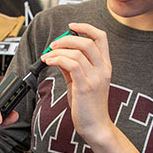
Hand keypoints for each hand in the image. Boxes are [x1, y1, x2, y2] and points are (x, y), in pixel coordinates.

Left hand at [41, 22, 114, 145]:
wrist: (95, 127)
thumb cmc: (89, 107)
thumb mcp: (82, 82)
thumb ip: (73, 67)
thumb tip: (60, 55)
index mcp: (105, 66)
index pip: (101, 37)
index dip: (86, 27)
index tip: (72, 26)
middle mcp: (103, 70)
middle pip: (87, 42)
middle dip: (67, 39)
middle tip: (53, 45)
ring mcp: (95, 78)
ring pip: (77, 52)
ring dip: (58, 51)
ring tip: (48, 56)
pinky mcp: (85, 87)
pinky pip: (71, 65)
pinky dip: (58, 59)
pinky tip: (50, 62)